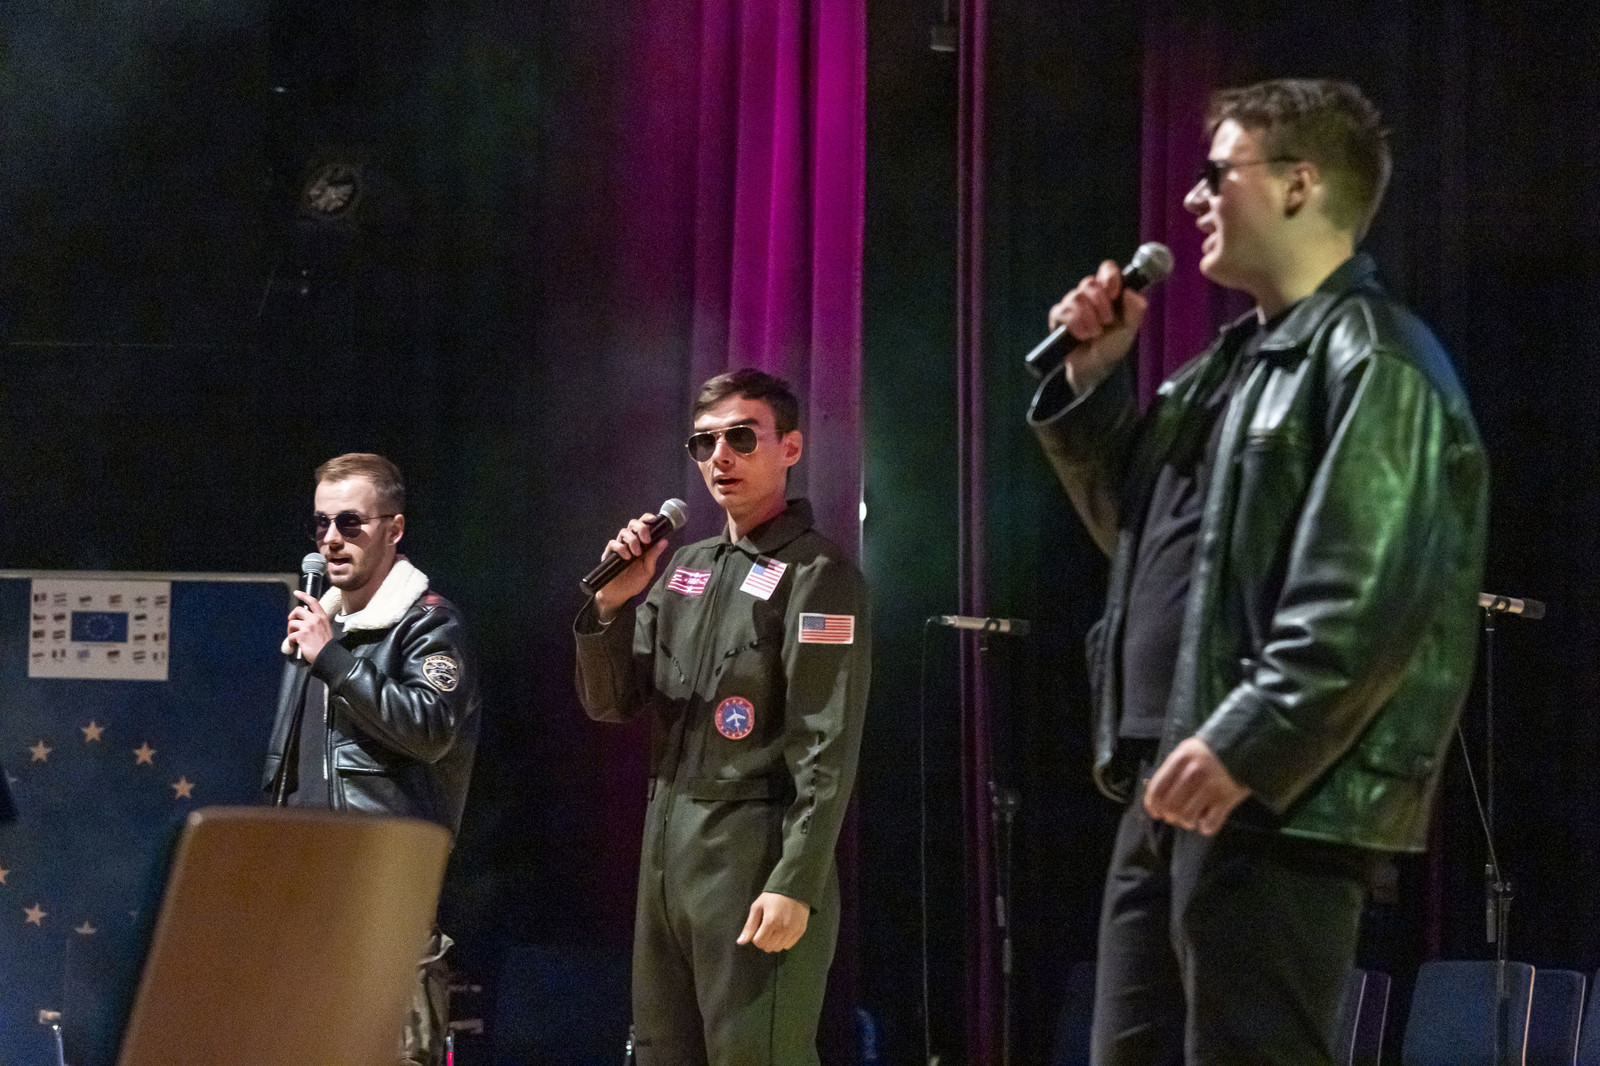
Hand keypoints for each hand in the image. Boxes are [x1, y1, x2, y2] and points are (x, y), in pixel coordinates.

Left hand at [287, 589, 334, 662]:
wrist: (327, 656)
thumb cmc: (326, 645)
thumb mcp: (326, 628)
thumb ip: (317, 622)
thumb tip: (304, 621)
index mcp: (322, 617)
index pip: (312, 601)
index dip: (303, 595)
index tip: (297, 592)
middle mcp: (315, 619)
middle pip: (297, 610)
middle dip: (292, 617)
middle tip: (292, 624)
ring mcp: (308, 626)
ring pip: (292, 623)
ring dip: (290, 631)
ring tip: (294, 638)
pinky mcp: (301, 635)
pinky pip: (290, 636)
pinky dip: (290, 642)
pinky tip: (294, 646)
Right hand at [593, 513, 669, 621]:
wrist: (619, 595)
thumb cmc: (634, 582)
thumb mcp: (648, 570)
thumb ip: (654, 555)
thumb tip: (664, 541)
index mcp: (641, 544)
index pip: (643, 525)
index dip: (647, 519)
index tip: (654, 520)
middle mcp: (629, 542)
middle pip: (632, 524)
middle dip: (641, 528)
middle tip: (646, 540)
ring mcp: (619, 547)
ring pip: (623, 532)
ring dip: (632, 540)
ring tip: (636, 553)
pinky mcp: (609, 554)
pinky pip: (613, 543)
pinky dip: (621, 548)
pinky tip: (626, 557)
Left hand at [736, 891, 809, 952]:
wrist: (794, 887)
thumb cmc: (772, 897)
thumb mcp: (757, 907)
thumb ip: (749, 926)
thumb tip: (740, 942)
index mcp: (770, 922)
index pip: (758, 942)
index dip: (755, 937)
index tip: (759, 928)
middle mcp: (783, 928)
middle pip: (768, 947)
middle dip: (764, 940)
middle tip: (766, 928)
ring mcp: (793, 930)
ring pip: (778, 948)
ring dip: (773, 942)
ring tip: (775, 929)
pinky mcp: (800, 931)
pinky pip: (788, 946)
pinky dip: (783, 941)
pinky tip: (783, 930)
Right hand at [1047, 259, 1148, 393]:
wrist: (1093, 370)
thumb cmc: (1110, 349)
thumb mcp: (1129, 331)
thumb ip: (1136, 310)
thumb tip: (1129, 291)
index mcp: (1109, 294)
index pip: (1106, 270)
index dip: (1109, 276)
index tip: (1114, 292)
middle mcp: (1090, 296)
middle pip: (1089, 282)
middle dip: (1100, 303)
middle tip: (1106, 321)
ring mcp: (1073, 305)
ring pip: (1075, 296)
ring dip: (1087, 316)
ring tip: (1094, 334)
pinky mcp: (1059, 317)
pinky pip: (1062, 310)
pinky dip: (1074, 323)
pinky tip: (1082, 335)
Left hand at [1143, 736, 1250, 835]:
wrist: (1246, 746)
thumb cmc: (1211, 751)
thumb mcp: (1187, 752)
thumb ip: (1172, 771)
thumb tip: (1158, 800)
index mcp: (1180, 759)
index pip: (1157, 788)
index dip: (1152, 805)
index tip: (1155, 812)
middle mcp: (1193, 773)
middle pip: (1170, 806)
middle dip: (1170, 815)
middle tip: (1175, 816)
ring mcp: (1211, 787)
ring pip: (1187, 818)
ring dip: (1188, 822)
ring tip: (1193, 817)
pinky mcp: (1227, 799)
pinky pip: (1209, 824)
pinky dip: (1206, 827)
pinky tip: (1207, 820)